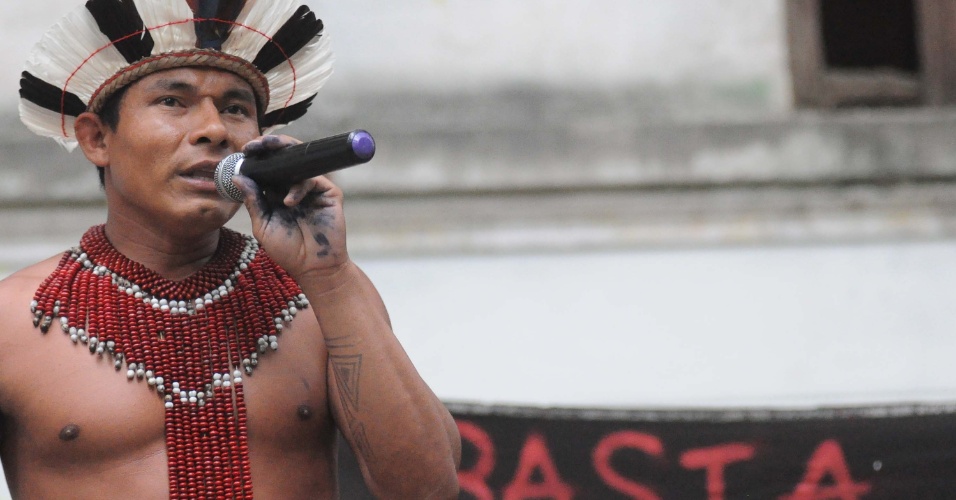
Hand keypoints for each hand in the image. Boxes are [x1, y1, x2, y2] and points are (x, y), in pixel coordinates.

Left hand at [232, 134, 350, 282]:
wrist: (314, 267)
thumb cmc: (288, 250)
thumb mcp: (263, 225)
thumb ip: (253, 201)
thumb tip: (238, 177)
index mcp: (276, 193)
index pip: (267, 168)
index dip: (257, 157)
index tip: (245, 150)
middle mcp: (294, 187)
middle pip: (284, 158)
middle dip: (270, 147)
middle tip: (256, 145)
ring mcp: (313, 189)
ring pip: (300, 162)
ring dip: (284, 157)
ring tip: (270, 165)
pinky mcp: (329, 193)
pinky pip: (313, 179)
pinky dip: (299, 187)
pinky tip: (289, 202)